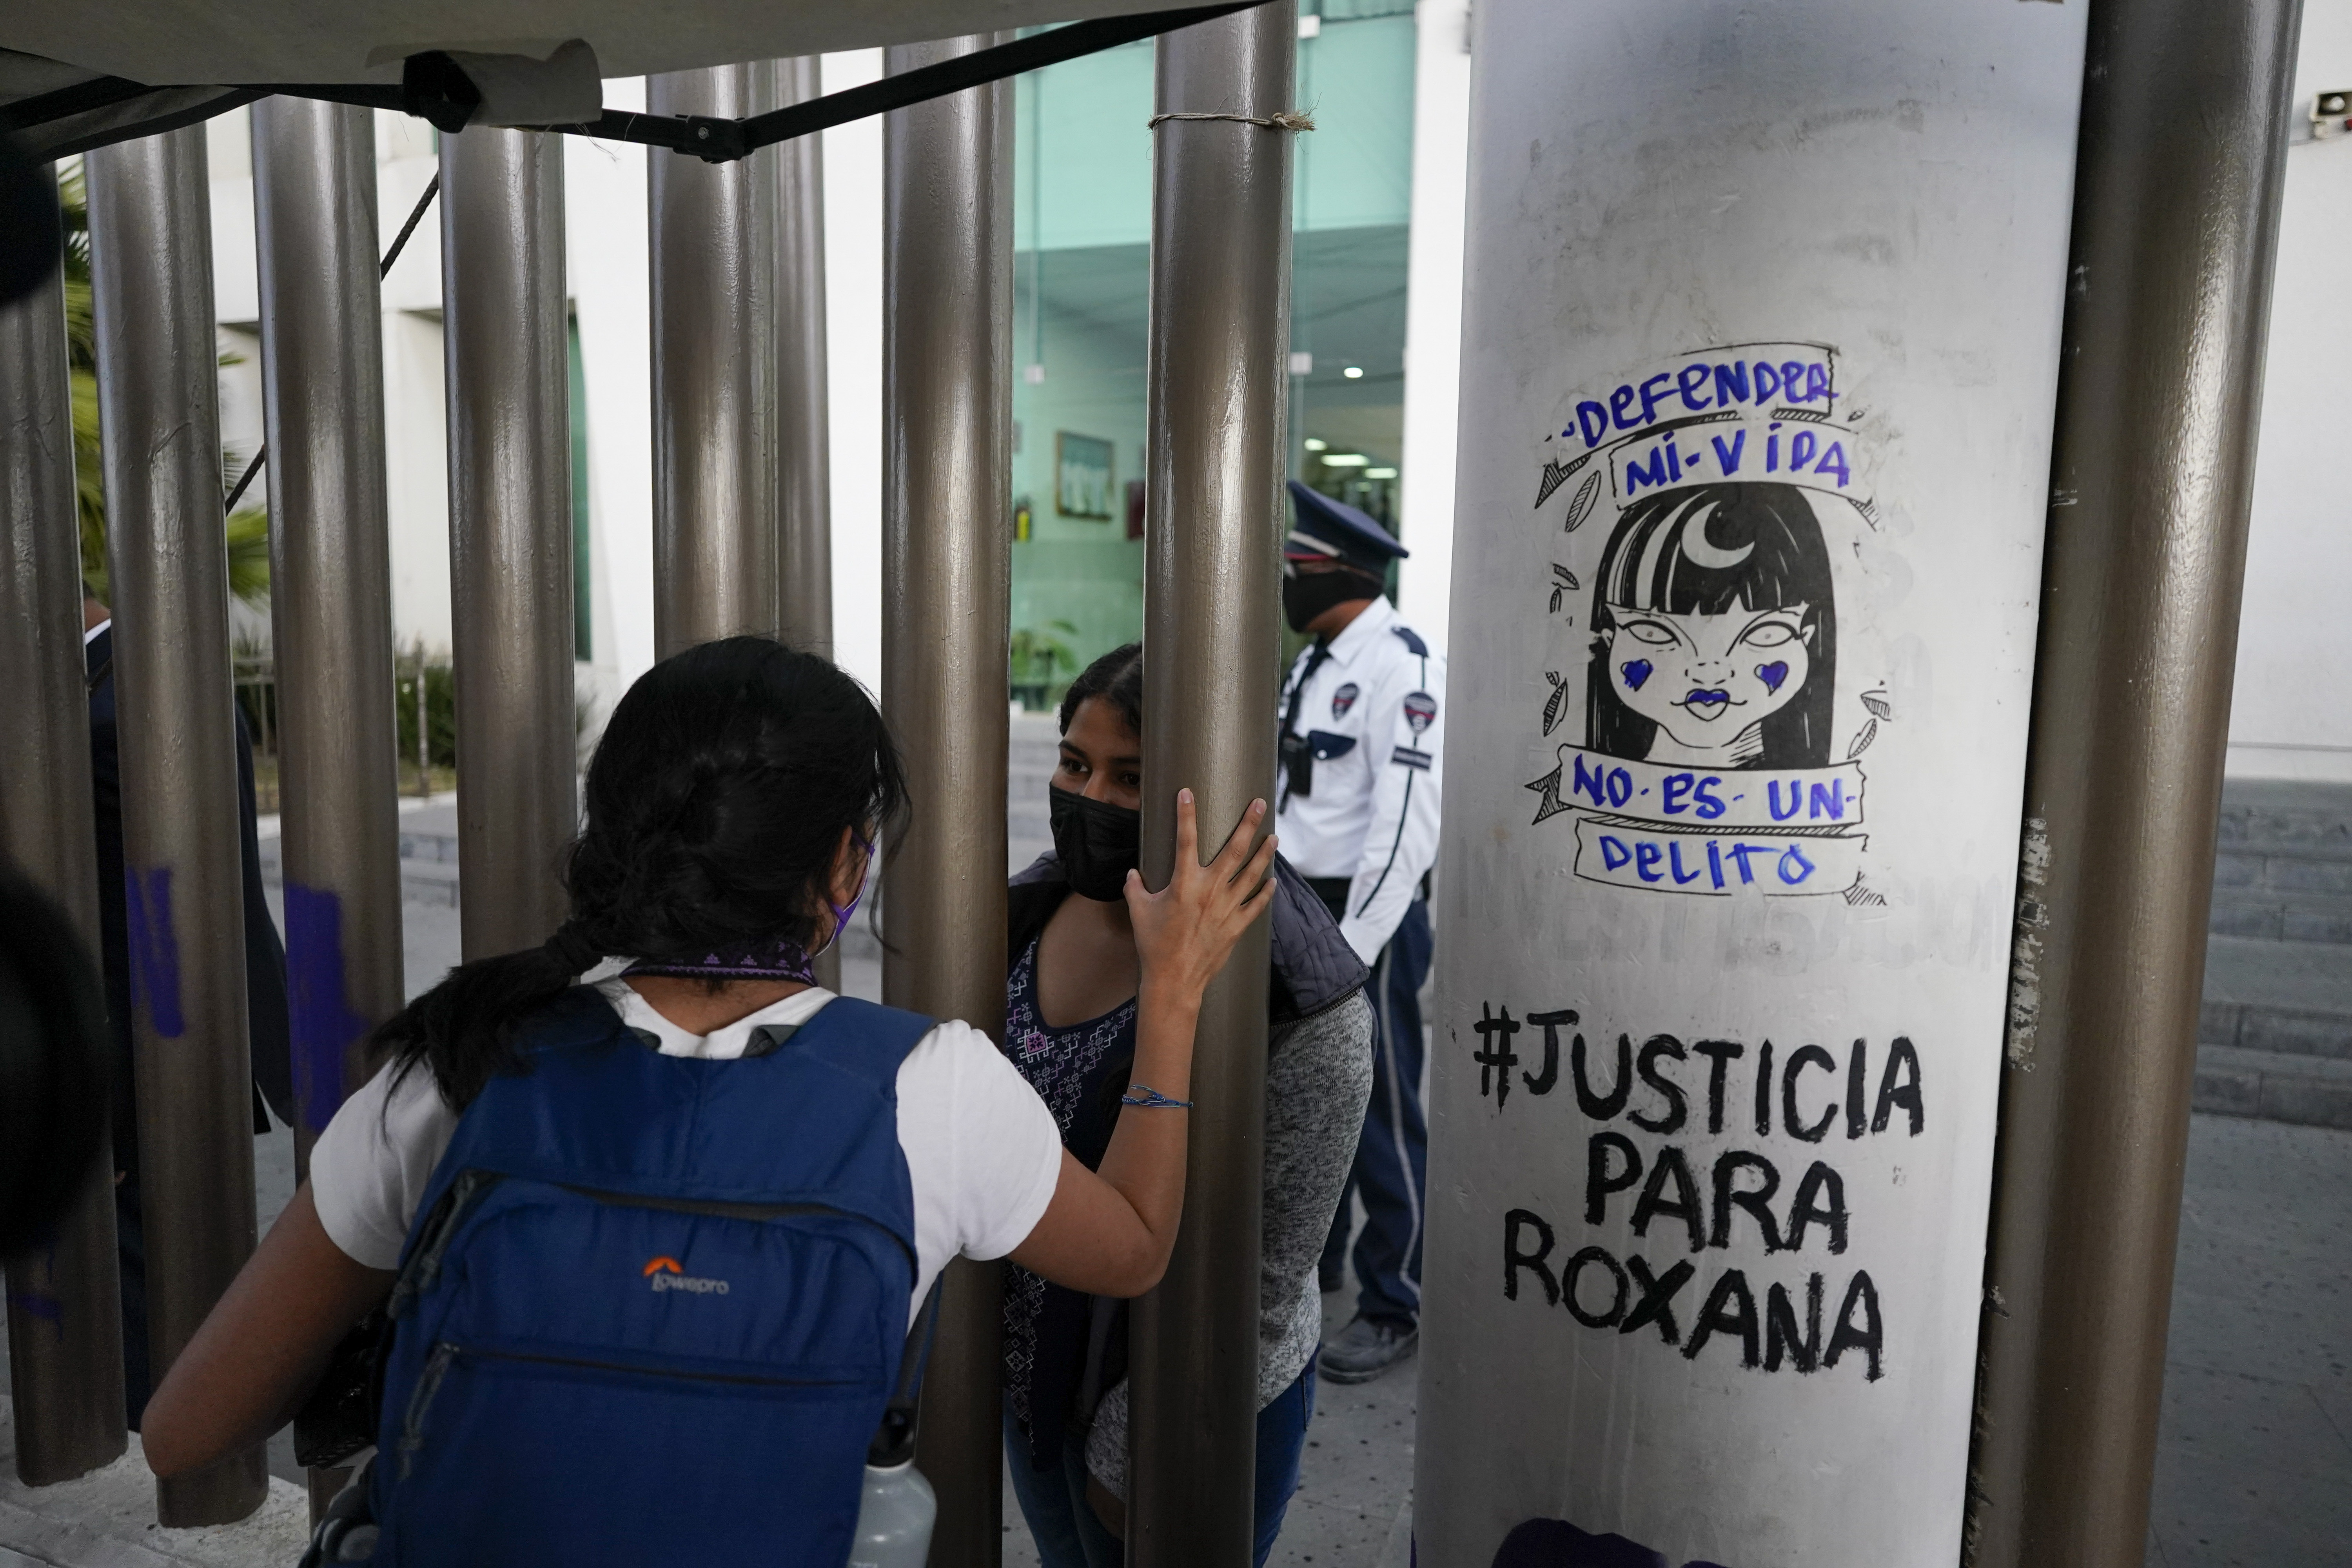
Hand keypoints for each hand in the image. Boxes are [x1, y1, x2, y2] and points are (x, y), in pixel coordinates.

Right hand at [1123, 789, 1276, 1002]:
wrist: (1174, 980)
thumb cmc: (1153, 945)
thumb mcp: (1138, 911)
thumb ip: (1135, 888)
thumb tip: (1132, 874)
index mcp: (1184, 883)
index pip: (1185, 839)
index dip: (1185, 814)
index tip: (1187, 792)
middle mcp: (1210, 891)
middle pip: (1234, 850)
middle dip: (1248, 824)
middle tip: (1260, 804)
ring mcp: (1227, 908)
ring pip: (1252, 874)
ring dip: (1264, 853)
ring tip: (1273, 836)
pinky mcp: (1237, 926)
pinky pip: (1256, 905)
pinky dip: (1266, 892)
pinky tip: (1273, 880)